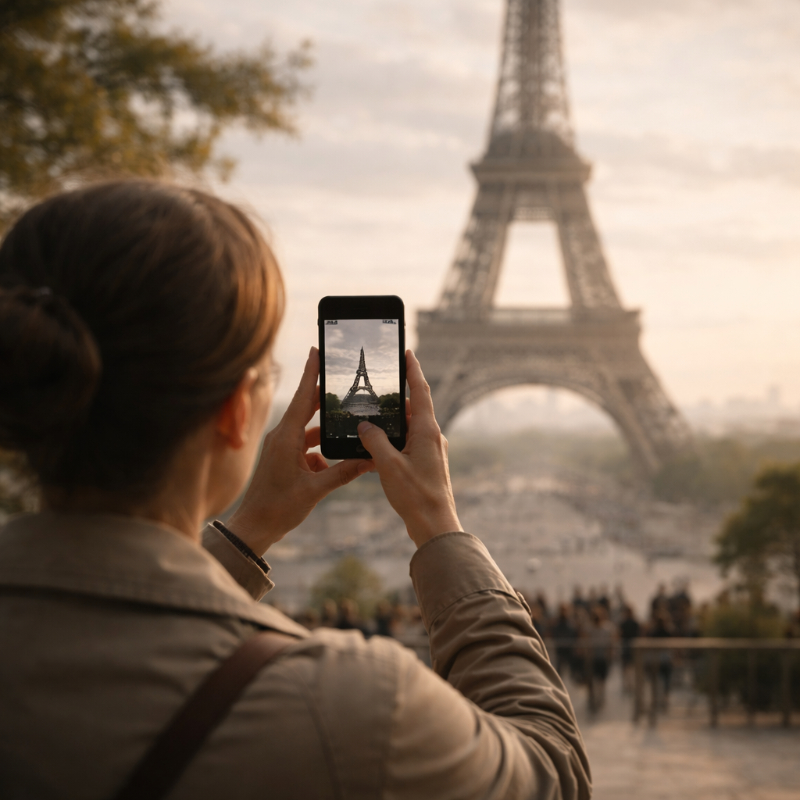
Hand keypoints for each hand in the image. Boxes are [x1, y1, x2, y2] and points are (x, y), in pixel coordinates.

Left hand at [227, 347, 371, 553]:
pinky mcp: (283, 460)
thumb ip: (344, 472)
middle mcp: (282, 438)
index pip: (303, 397)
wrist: (254, 528)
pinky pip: (306, 449)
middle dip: (326, 399)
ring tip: (347, 432)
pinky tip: (332, 468)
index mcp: (286, 438)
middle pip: (307, 409)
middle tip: (345, 384)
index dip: (311, 373)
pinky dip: (320, 455)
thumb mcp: (315, 490)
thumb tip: (370, 460)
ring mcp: (281, 448)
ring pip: (309, 432)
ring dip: (326, 434)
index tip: (316, 350)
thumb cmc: (278, 508)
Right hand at [356, 350, 461, 547]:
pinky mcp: (427, 464)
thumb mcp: (388, 466)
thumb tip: (365, 426)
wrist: (435, 525)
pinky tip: (379, 447)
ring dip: (394, 422)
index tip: (407, 352)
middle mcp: (432, 437)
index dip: (413, 370)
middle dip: (397, 398)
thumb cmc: (415, 496)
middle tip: (379, 388)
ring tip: (374, 418)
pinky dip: (396, 439)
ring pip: (411, 427)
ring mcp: (432, 451)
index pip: (421, 391)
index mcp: (427, 431)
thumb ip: (375, 441)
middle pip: (414, 408)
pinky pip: (410, 443)